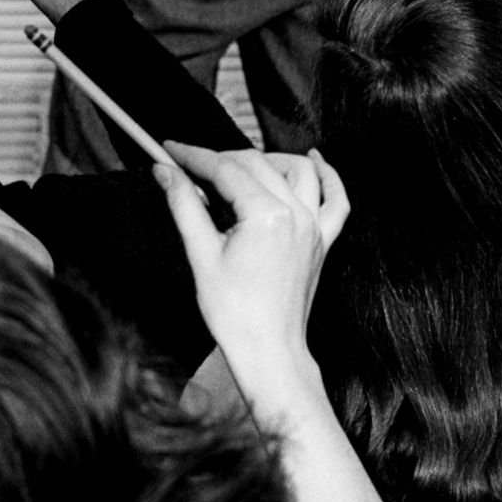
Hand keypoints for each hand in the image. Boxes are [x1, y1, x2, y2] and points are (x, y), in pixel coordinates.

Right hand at [153, 142, 348, 415]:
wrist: (268, 351)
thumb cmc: (234, 312)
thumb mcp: (201, 255)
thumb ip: (184, 205)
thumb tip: (165, 172)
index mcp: (266, 215)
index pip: (225, 169)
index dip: (194, 156)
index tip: (170, 149)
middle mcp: (297, 213)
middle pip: (256, 163)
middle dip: (220, 158)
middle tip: (189, 164)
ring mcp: (315, 225)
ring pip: (298, 170)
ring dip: (267, 159)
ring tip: (236, 166)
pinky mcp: (323, 240)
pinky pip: (336, 199)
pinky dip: (328, 176)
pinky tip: (315, 159)